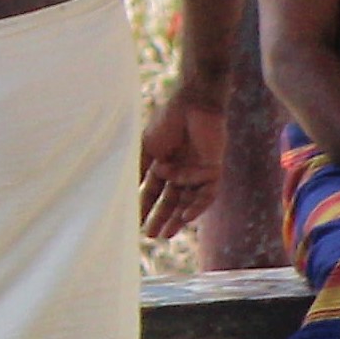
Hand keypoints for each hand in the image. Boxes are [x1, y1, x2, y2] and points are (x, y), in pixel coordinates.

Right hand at [139, 92, 225, 240]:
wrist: (193, 103)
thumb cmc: (168, 121)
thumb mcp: (148, 148)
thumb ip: (139, 169)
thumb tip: (125, 191)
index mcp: (164, 164)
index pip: (154, 191)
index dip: (145, 206)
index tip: (135, 222)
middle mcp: (181, 170)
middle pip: (171, 200)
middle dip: (161, 217)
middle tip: (150, 235)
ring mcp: (198, 171)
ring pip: (188, 201)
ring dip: (178, 218)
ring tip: (165, 233)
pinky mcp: (213, 169)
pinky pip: (207, 193)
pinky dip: (197, 206)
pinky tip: (185, 217)